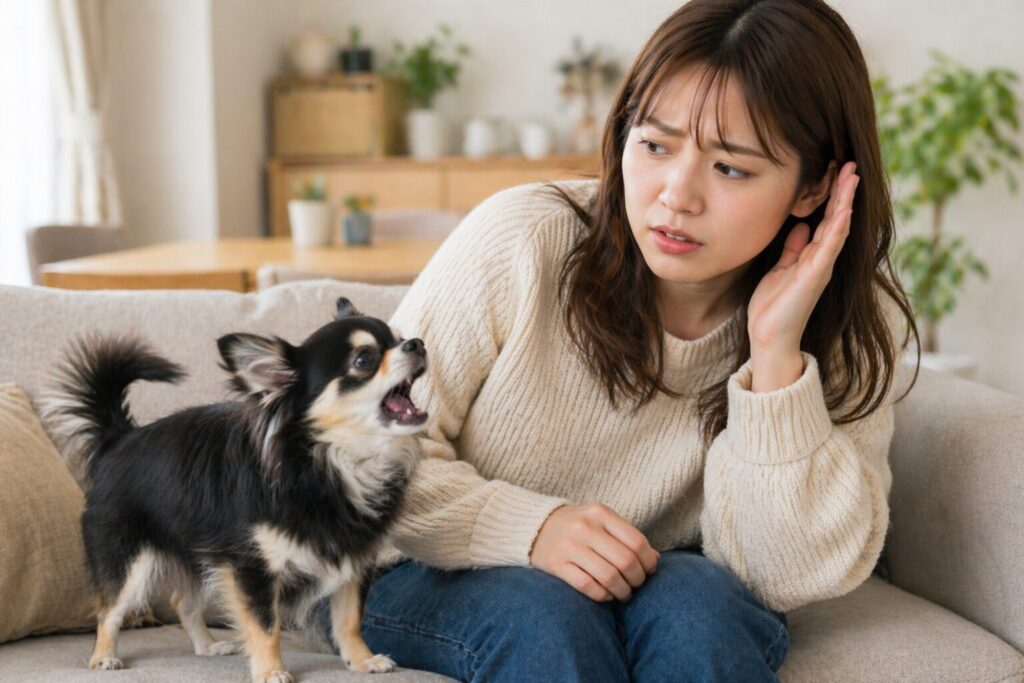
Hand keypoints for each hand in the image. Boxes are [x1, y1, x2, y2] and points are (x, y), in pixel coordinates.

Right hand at [529, 504, 659, 601]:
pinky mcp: (556, 565)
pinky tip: (606, 595)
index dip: (648, 561)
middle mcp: (585, 528)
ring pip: (609, 576)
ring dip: (622, 591)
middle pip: (625, 560)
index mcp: (600, 514)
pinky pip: (587, 586)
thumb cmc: (576, 525)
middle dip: (637, 579)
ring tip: (623, 593)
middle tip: (636, 584)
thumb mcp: (601, 521)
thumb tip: (655, 559)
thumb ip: (626, 536)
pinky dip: (602, 595)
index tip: (648, 570)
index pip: (637, 541)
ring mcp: (569, 546)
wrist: (534, 527)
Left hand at [747, 161, 859, 352]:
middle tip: (850, 164)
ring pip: (836, 227)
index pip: (825, 219)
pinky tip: (844, 211)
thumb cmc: (773, 306)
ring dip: (845, 201)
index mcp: (811, 256)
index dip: (831, 195)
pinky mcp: (814, 277)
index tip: (835, 170)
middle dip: (843, 191)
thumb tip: (800, 225)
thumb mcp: (780, 268)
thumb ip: (793, 248)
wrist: (769, 337)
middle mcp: (821, 259)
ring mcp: (820, 267)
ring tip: (852, 177)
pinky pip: (828, 248)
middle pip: (835, 218)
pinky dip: (836, 229)